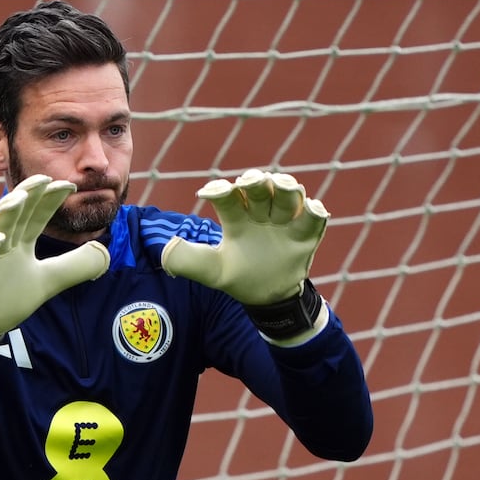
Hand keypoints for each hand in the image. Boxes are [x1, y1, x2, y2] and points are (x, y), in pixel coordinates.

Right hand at [0, 174, 110, 338]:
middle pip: (17, 214)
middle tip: (43, 176)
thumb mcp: (53, 278)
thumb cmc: (14, 296)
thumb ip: (76, 264)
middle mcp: (4, 243)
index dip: (51, 200)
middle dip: (29, 194)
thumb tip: (103, 250)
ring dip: (6, 212)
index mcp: (21, 242)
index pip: (37, 215)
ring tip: (19, 197)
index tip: (69, 185)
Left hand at [161, 170, 328, 305]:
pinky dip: (314, 211)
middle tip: (248, 183)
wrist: (267, 298)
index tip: (208, 193)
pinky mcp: (306, 236)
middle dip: (256, 181)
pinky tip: (311, 208)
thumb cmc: (237, 276)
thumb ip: (188, 260)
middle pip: (261, 189)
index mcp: (236, 216)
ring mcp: (285, 222)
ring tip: (282, 185)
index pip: (229, 196)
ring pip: (288, 196)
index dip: (220, 190)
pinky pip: (313, 219)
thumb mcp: (211, 271)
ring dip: (286, 188)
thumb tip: (165, 250)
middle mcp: (261, 213)